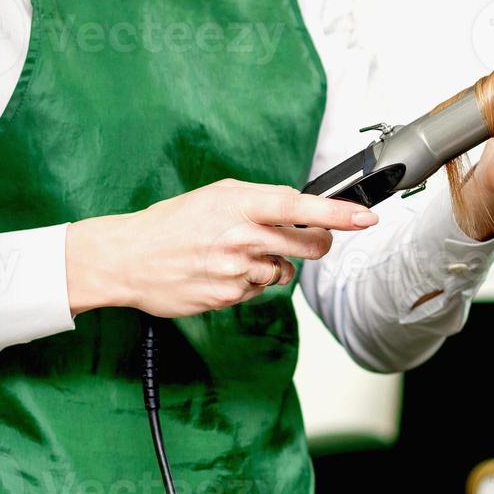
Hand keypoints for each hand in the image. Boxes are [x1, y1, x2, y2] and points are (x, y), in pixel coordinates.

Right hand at [65, 179, 376, 317]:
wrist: (127, 257)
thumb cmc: (173, 223)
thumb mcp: (217, 196)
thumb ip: (261, 200)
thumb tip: (302, 207)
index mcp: (240, 204)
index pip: (301, 207)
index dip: (338, 214)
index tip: (366, 217)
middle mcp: (242, 236)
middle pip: (309, 246)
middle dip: (318, 243)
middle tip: (310, 239)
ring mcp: (237, 270)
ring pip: (284, 271)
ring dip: (272, 264)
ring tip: (236, 255)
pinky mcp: (229, 296)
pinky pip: (258, 290)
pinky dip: (248, 283)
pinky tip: (221, 272)